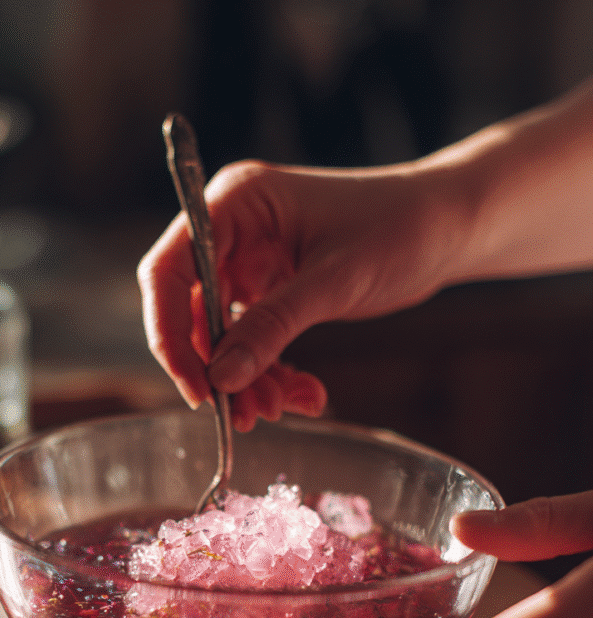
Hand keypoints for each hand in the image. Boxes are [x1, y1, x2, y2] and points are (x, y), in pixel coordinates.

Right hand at [138, 158, 459, 429]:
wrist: (448, 228)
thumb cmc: (399, 228)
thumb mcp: (333, 282)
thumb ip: (272, 327)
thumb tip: (220, 378)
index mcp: (235, 203)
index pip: (169, 271)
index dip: (168, 333)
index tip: (196, 387)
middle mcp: (233, 230)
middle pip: (190, 311)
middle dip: (216, 368)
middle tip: (244, 415)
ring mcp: (250, 260)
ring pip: (221, 335)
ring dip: (245, 379)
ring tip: (279, 409)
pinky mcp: (271, 288)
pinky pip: (253, 340)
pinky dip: (270, 371)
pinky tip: (303, 394)